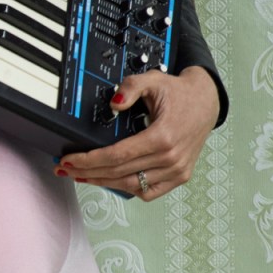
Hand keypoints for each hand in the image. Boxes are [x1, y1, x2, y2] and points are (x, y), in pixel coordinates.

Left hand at [54, 66, 219, 198]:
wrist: (206, 102)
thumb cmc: (180, 93)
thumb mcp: (153, 80)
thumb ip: (131, 87)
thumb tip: (113, 103)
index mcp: (162, 137)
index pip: (116, 156)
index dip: (88, 160)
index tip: (69, 160)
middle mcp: (171, 158)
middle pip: (119, 173)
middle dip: (87, 172)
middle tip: (65, 169)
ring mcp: (177, 171)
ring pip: (131, 185)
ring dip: (102, 182)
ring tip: (82, 176)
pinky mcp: (180, 177)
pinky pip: (148, 192)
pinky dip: (128, 189)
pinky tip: (111, 181)